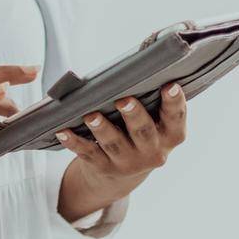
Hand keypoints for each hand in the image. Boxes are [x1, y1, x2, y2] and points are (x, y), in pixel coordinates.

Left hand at [55, 82, 188, 219]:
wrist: (122, 175)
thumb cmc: (138, 132)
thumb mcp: (154, 122)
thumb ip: (150, 99)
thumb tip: (140, 63)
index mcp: (169, 136)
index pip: (176, 118)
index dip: (175, 103)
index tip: (170, 85)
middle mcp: (152, 152)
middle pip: (144, 133)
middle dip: (134, 116)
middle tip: (124, 100)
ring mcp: (128, 162)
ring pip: (114, 144)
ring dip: (102, 129)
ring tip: (90, 115)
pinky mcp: (103, 167)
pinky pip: (87, 153)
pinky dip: (74, 142)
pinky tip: (63, 131)